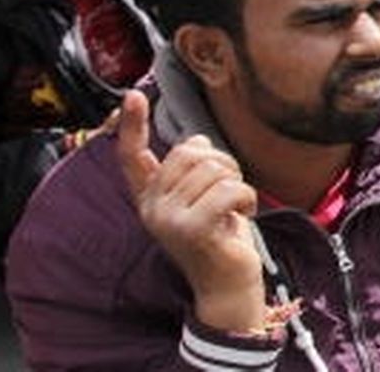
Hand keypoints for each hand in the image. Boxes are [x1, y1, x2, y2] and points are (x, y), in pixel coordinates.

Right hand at [115, 90, 267, 333]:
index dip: (133, 125)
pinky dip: (247, 197)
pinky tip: (244, 215)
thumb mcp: (202, 199)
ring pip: (213, 169)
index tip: (135, 95)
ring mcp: (167, 219)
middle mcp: (152, 207)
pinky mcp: (190, 228)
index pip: (132, 156)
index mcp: (151, 197)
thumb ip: (193, 171)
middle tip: (230, 190)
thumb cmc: (221, 237)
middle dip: (222, 162)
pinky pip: (229, 189)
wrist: (229, 284)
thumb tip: (195, 141)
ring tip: (236, 207)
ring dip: (238, 183)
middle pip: (190, 152)